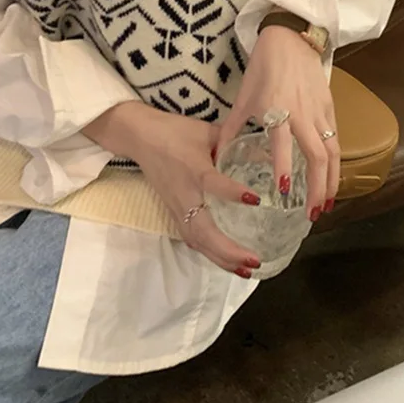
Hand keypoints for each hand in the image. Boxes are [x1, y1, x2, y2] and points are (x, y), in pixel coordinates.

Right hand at [83, 102, 261, 276]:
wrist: (139, 136)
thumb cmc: (175, 131)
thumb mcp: (207, 131)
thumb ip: (234, 142)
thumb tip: (264, 150)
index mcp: (195, 169)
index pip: (214, 183)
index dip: (233, 193)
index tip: (256, 199)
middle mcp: (185, 194)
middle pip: (202, 230)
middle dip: (228, 250)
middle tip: (255, 260)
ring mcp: (176, 206)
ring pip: (196, 240)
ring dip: (220, 258)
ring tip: (245, 270)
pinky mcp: (172, 211)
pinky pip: (191, 238)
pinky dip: (209, 252)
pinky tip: (225, 262)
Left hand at [217, 25, 339, 220]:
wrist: (289, 39)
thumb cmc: (262, 68)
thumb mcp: (242, 98)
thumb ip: (230, 130)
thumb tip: (216, 158)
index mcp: (276, 110)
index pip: (282, 145)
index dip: (285, 168)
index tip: (284, 193)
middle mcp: (301, 114)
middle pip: (316, 156)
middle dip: (318, 187)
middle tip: (314, 214)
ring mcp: (319, 111)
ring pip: (332, 151)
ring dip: (332, 180)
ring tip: (328, 204)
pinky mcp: (330, 107)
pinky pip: (335, 139)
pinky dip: (335, 162)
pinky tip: (332, 177)